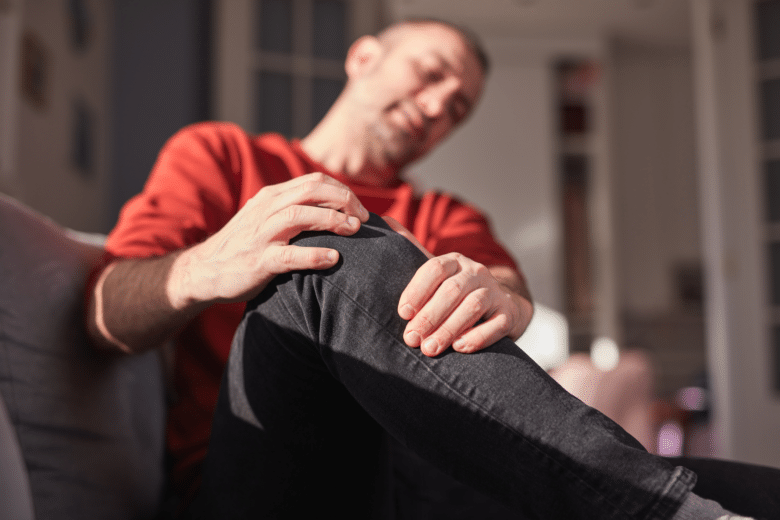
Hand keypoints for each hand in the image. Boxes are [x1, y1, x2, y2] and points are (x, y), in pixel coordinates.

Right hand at [170, 172, 368, 308]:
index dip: (342, 191)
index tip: (361, 209)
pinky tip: (334, 258)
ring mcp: (261, 235)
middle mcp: (266, 209)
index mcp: (271, 197)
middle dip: (343, 200)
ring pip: (300, 216)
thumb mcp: (266, 219)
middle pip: (311, 191)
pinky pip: (289, 255)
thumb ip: (293, 210)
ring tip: (354, 229)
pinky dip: (314, 255)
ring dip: (332, 220)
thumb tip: (333, 209)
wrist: (205, 270)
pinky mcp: (258, 261)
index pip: (314, 181)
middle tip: (364, 218)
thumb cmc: (245, 246)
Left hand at [383, 217, 528, 356]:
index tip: (403, 313)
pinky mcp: (508, 314)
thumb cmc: (455, 291)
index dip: (417, 290)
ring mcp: (495, 292)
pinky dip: (478, 337)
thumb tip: (384, 218)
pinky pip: (496, 325)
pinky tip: (460, 347)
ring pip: (473, 307)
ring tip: (430, 348)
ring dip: (449, 329)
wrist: (498, 306)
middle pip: (452, 290)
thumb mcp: (434, 272)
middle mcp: (476, 272)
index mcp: (454, 261)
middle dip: (429, 316)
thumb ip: (410, 248)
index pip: (434, 268)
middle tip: (411, 338)